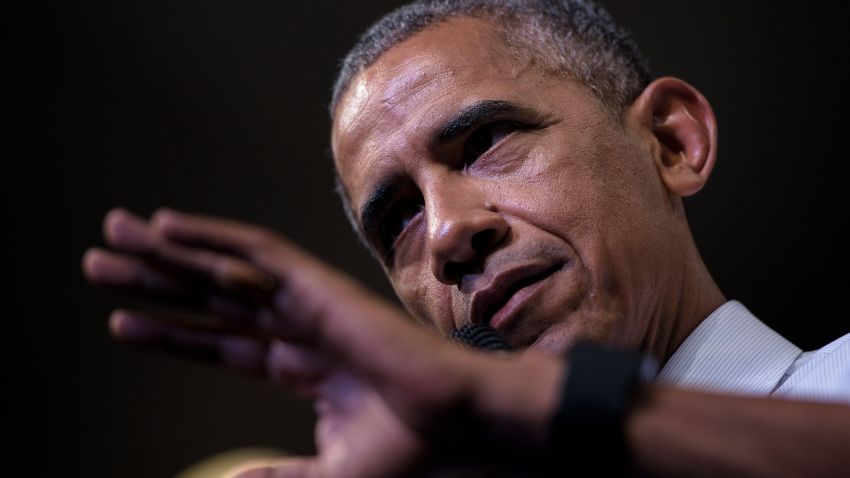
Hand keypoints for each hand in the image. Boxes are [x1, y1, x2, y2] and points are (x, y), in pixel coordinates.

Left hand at [83, 208, 563, 476]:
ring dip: (168, 253)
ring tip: (112, 236)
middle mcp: (297, 329)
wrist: (453, 423)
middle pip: (210, 299)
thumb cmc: (407, 448)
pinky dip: (212, 236)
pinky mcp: (319, 285)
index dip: (171, 334)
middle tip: (98, 266)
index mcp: (300, 367)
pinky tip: (165, 226)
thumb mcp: (328, 471)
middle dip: (155, 283)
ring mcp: (306, 304)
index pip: (220, 344)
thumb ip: (281, 474)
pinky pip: (257, 252)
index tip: (120, 323)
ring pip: (225, 269)